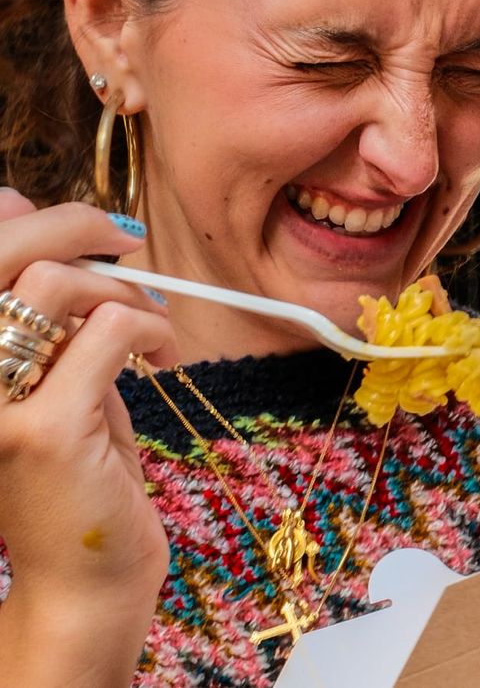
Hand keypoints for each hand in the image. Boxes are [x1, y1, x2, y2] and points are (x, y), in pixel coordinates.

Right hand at [0, 190, 174, 682]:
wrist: (83, 579)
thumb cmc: (72, 475)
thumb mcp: (49, 375)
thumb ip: (38, 305)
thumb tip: (17, 202)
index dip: (24, 217)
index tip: (89, 229)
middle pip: (5, 250)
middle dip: (79, 228)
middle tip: (129, 245)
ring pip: (58, 284)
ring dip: (123, 289)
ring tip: (150, 325)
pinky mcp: (41, 430)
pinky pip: (111, 332)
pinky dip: (152, 329)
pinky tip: (161, 359)